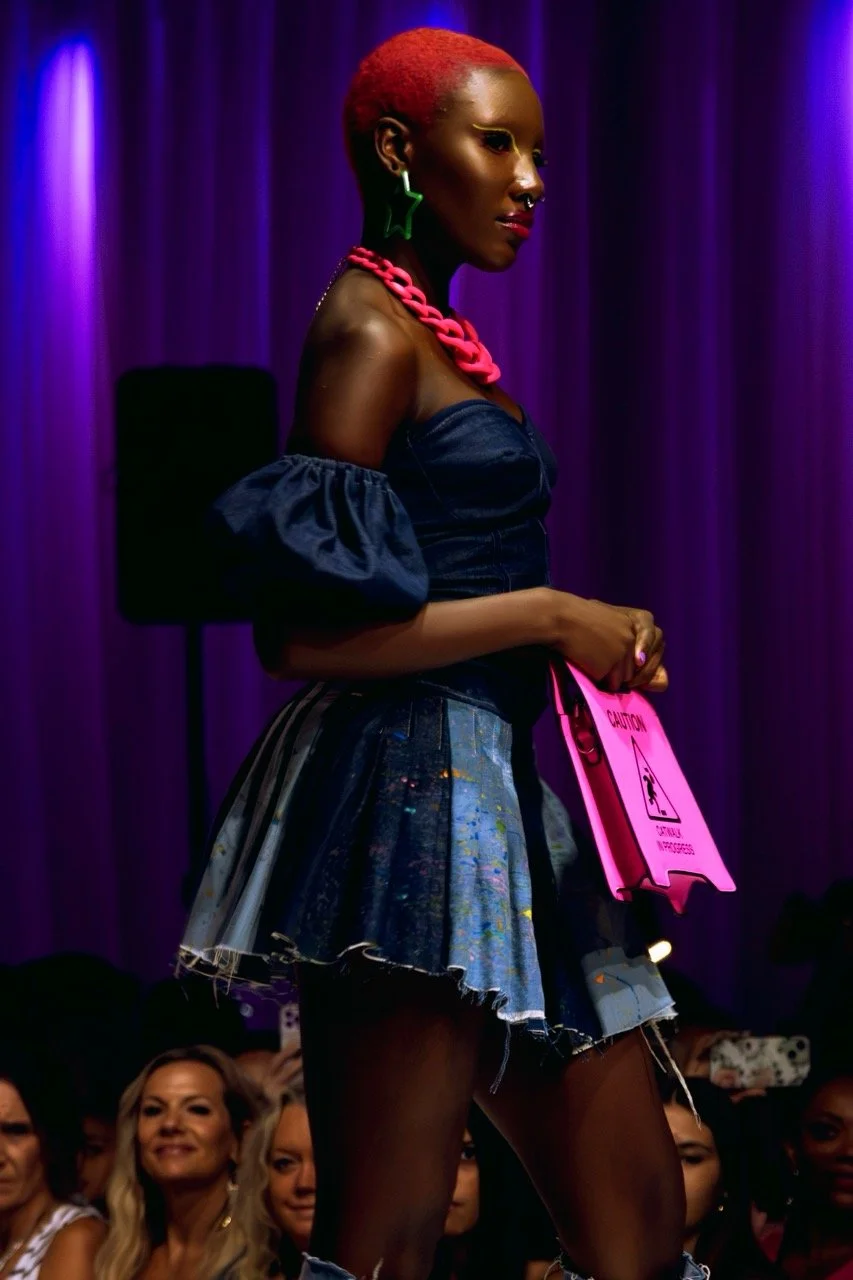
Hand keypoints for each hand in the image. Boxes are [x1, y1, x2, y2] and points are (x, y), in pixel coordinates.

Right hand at [551, 594, 665, 692]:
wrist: (560, 618)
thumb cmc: (578, 620)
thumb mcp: (611, 620)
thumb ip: (629, 637)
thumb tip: (648, 669)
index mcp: (639, 619)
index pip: (657, 642)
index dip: (651, 658)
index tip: (639, 663)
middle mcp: (635, 636)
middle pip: (641, 667)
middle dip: (631, 674)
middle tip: (612, 669)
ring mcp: (625, 650)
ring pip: (626, 678)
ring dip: (612, 677)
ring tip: (593, 659)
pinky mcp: (613, 663)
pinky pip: (612, 684)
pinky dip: (601, 681)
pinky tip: (589, 666)